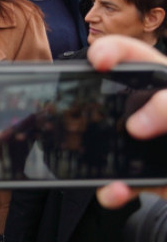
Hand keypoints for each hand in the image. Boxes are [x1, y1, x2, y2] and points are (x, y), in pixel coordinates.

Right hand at [87, 36, 166, 208]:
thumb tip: (135, 124)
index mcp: (165, 84)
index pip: (134, 56)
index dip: (112, 51)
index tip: (99, 62)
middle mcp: (149, 111)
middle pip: (109, 99)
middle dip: (91, 105)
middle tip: (84, 111)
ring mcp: (144, 144)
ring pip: (105, 144)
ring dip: (96, 156)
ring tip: (98, 164)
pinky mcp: (146, 176)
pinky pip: (119, 181)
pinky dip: (112, 190)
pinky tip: (117, 190)